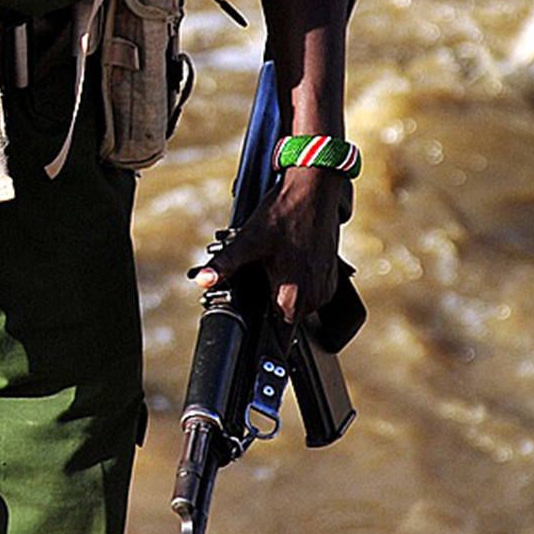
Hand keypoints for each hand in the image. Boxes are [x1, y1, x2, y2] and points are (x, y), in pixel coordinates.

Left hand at [191, 165, 347, 327]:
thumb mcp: (248, 240)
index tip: (252, 340)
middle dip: (265, 307)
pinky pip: (308, 292)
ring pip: (295, 305)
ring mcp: (324, 288)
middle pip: (282, 319)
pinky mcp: (329, 278)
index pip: (278, 339)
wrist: (315, 191)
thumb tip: (204, 280)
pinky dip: (295, 283)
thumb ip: (225, 264)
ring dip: (281, 294)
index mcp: (294, 297)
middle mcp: (314, 298)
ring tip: (271, 265)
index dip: (262, 342)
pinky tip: (285, 262)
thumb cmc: (284, 213)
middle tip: (255, 278)